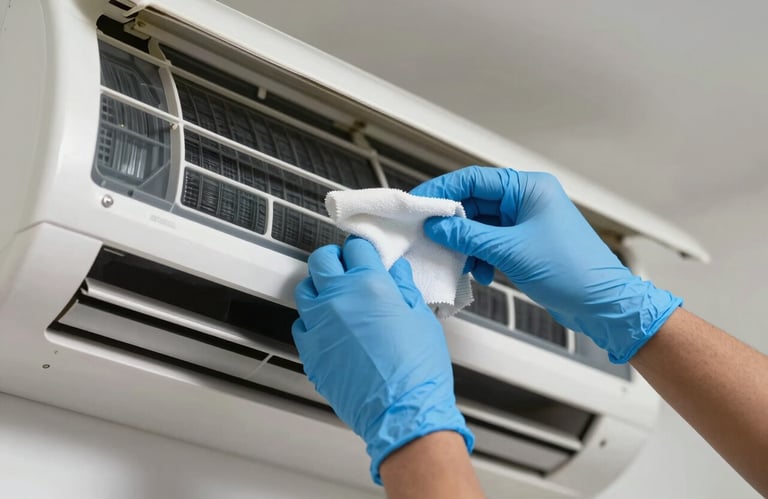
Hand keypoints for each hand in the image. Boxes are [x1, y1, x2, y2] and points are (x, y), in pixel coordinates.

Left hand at [292, 238, 473, 483]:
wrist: (402, 412)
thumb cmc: (417, 370)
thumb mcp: (421, 319)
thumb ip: (404, 288)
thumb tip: (396, 272)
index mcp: (369, 285)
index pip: (356, 248)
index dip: (363, 250)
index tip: (367, 256)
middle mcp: (338, 299)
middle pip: (322, 261)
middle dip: (335, 259)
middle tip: (347, 267)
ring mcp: (319, 325)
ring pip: (305, 289)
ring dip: (319, 287)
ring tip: (336, 297)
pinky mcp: (310, 351)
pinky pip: (301, 324)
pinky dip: (312, 321)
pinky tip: (329, 328)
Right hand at [411, 166, 681, 362]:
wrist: (603, 305)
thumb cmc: (569, 271)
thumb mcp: (509, 251)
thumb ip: (468, 235)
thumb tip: (435, 225)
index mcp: (528, 188)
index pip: (474, 179)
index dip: (442, 190)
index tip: (417, 204)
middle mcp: (526, 200)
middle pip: (475, 203)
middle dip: (452, 223)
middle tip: (429, 237)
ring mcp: (526, 222)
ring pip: (481, 226)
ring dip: (466, 245)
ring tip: (460, 262)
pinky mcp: (525, 244)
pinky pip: (491, 243)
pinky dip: (481, 257)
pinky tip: (483, 273)